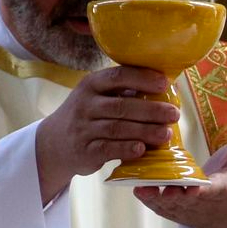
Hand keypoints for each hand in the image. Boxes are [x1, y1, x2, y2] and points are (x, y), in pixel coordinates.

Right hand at [36, 66, 178, 202]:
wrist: (53, 143)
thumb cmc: (86, 115)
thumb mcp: (96, 96)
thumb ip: (123, 92)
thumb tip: (163, 88)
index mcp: (91, 84)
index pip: (117, 77)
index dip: (142, 79)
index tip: (164, 83)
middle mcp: (85, 104)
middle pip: (122, 106)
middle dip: (151, 110)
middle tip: (174, 114)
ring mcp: (83, 128)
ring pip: (118, 128)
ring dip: (144, 131)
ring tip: (165, 134)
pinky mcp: (84, 150)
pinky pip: (108, 149)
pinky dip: (126, 149)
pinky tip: (142, 149)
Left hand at [133, 107, 226, 227]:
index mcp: (225, 189)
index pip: (213, 190)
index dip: (202, 190)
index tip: (192, 186)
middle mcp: (203, 204)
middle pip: (185, 200)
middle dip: (171, 193)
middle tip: (157, 182)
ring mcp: (185, 210)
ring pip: (166, 205)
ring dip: (153, 195)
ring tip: (140, 182)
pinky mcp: (170, 211)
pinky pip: (156, 205)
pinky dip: (146, 195)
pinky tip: (133, 181)